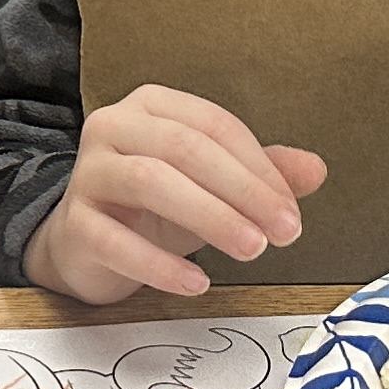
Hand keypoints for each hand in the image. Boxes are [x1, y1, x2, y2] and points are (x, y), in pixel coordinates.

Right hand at [27, 85, 327, 303]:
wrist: (84, 245)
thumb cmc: (152, 208)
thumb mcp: (211, 187)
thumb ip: (260, 175)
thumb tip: (316, 170)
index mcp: (152, 106)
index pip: (214, 126)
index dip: (258, 167)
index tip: (291, 210)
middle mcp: (113, 127)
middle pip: (185, 148)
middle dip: (242, 191)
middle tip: (284, 232)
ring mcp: (88, 173)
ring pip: (151, 181)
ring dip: (210, 217)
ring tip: (252, 250)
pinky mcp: (73, 223)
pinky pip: (116, 240)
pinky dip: (160, 264)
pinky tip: (198, 282)